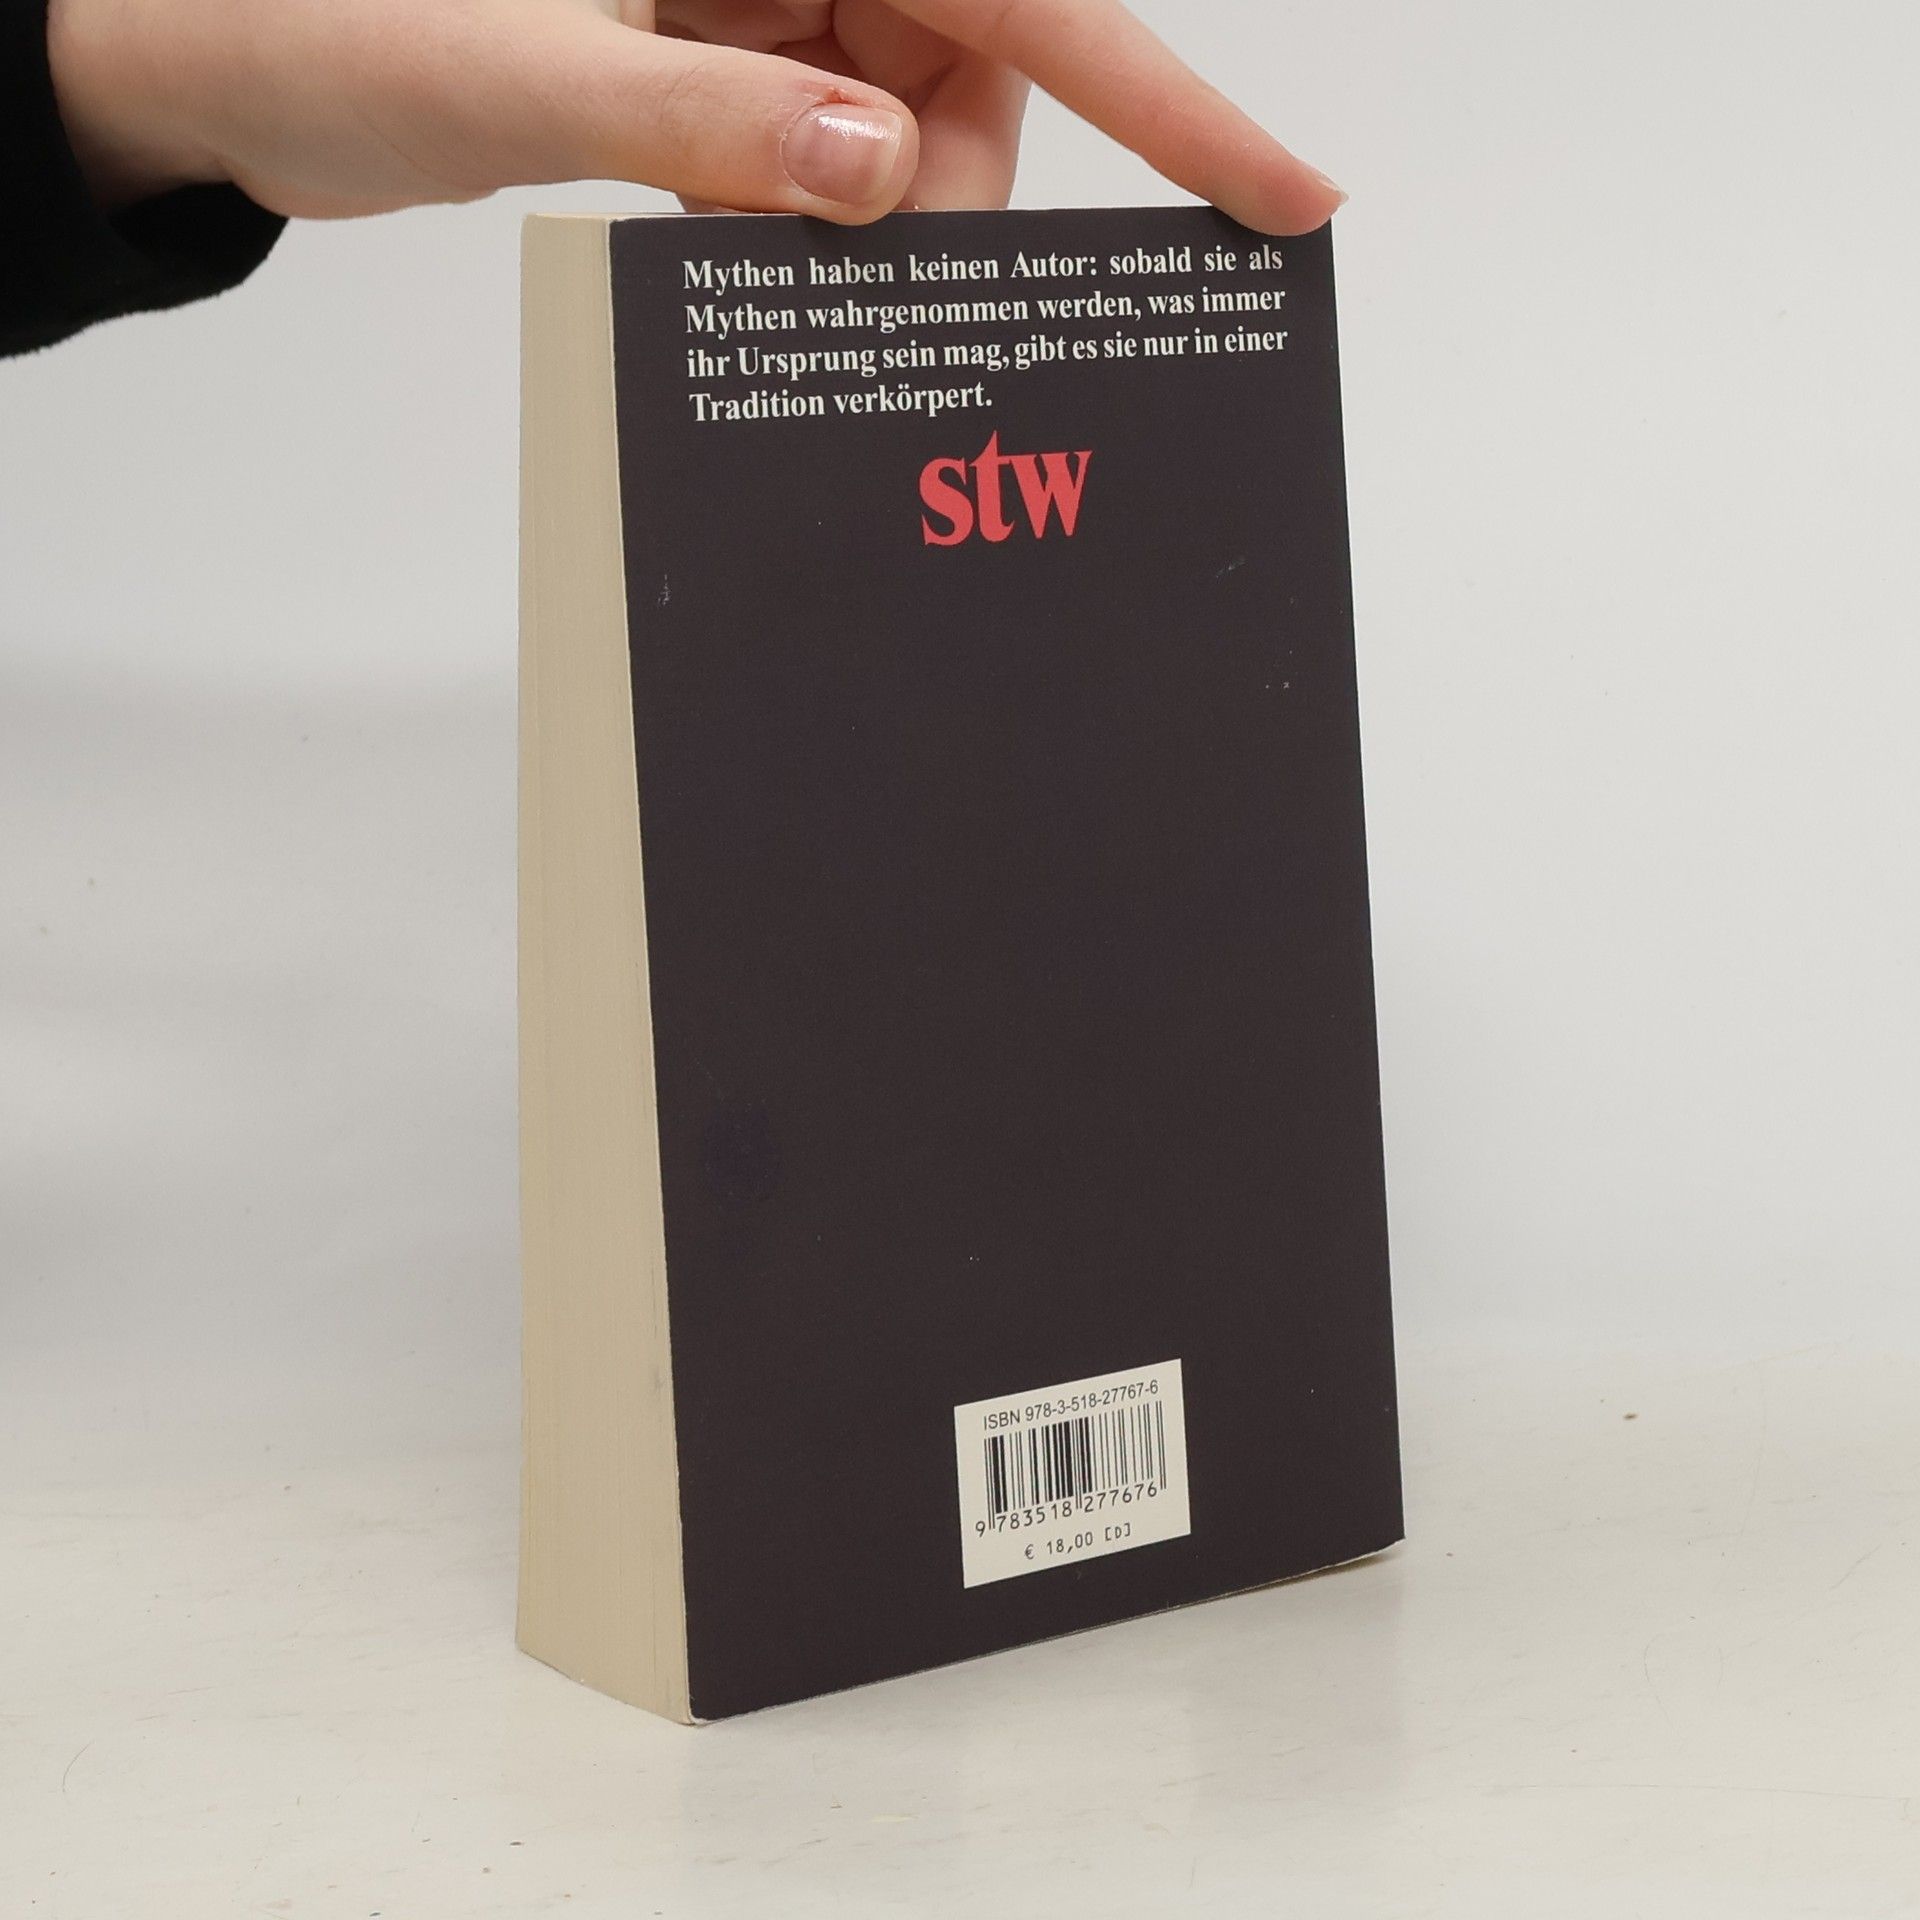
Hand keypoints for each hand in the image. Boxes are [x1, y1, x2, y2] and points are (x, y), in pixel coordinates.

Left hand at [48, 0, 1342, 232]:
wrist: (206, 52)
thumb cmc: (318, 13)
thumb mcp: (516, 71)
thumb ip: (707, 124)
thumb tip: (882, 174)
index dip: (1159, 92)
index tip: (1274, 192)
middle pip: (970, 69)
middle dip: (946, 196)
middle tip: (877, 278)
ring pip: (904, 126)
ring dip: (866, 223)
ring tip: (742, 241)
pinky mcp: (712, 56)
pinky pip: (820, 150)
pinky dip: (803, 218)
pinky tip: (732, 234)